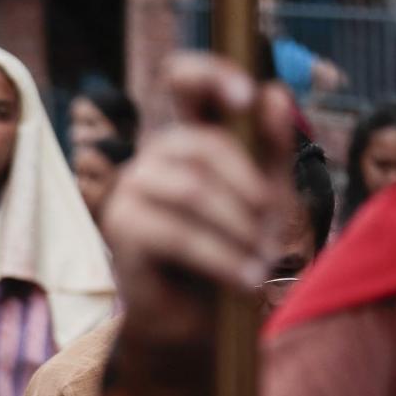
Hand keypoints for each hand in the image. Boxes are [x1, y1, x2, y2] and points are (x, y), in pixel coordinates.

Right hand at [100, 52, 297, 348]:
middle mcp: (152, 158)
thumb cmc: (232, 252)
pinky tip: (244, 278)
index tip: (245, 97)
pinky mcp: (120, 232)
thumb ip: (271, 148)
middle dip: (249, 190)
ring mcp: (129, 192)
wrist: (197, 321)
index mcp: (188, 141)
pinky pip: (176, 234)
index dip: (209, 75)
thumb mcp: (268, 197)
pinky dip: (220, 257)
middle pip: (203, 147)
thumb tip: (271, 92)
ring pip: (191, 191)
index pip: (184, 82)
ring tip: (260, 263)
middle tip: (275, 233)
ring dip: (238, 229)